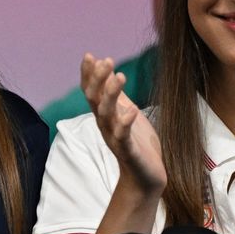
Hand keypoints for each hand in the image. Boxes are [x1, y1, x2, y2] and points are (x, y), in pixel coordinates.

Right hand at [81, 53, 165, 192]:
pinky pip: (123, 136)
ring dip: (111, 95)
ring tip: (120, 77)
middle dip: (98, 80)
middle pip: (94, 100)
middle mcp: (105, 125)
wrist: (145, 178)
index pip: (91, 91)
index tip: (89, 56)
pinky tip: (132, 109)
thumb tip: (104, 66)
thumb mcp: (125, 111)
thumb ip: (114, 92)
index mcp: (105, 115)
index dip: (88, 75)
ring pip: (106, 115)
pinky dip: (125, 123)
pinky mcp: (128, 151)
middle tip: (106, 61)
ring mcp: (115, 138)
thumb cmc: (137, 143)